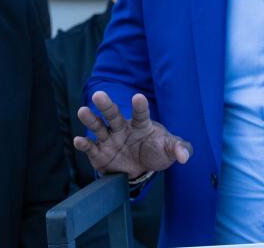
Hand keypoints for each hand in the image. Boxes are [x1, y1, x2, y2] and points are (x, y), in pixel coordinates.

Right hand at [74, 92, 191, 178]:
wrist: (141, 169)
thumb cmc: (156, 151)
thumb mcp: (170, 150)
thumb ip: (179, 149)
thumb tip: (185, 156)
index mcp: (141, 124)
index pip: (141, 114)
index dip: (140, 106)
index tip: (139, 97)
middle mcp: (123, 128)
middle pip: (114, 115)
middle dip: (106, 105)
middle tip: (98, 95)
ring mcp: (110, 139)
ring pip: (99, 127)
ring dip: (90, 120)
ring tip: (82, 110)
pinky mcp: (99, 153)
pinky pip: (91, 148)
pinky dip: (84, 144)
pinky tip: (78, 140)